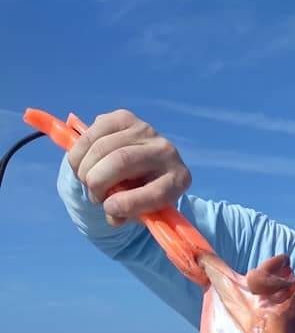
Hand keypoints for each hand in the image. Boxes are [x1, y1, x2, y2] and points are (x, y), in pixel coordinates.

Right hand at [67, 109, 190, 225]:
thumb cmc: (142, 193)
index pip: (156, 192)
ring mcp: (145, 130)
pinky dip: (79, 151)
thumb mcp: (141, 211)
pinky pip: (93, 131)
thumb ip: (127, 215)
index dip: (128, 203)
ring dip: (85, 168)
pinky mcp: (124, 118)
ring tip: (86, 181)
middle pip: (121, 161)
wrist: (144, 166)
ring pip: (103, 146)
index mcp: (177, 180)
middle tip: (94, 196)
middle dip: (97, 182)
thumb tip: (112, 214)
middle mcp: (166, 151)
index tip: (108, 209)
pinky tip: (80, 164)